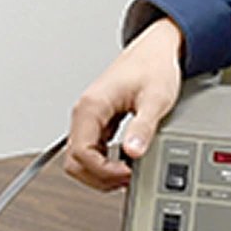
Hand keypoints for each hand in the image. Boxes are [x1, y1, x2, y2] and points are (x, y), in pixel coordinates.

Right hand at [64, 18, 183, 190]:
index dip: (102, 171)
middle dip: (98, 177)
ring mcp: (90, 118)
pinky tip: (126, 164)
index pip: (80, 153)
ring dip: (101, 173)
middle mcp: (85, 112)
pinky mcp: (100, 121)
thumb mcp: (155, 99)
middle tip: (127, 180)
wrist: (156, 50)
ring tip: (127, 174)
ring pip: (81, 158)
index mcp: (92, 106)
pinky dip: (106, 163)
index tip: (127, 175)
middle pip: (74, 161)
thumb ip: (143, 126)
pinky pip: (93, 150)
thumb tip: (133, 152)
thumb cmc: (154, 67)